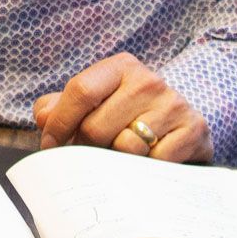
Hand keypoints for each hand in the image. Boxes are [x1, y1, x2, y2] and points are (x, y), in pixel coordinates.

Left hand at [32, 52, 212, 162]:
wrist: (185, 123)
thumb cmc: (129, 113)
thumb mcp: (98, 100)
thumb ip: (62, 105)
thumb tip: (43, 116)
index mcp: (121, 66)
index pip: (81, 91)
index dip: (60, 123)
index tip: (50, 145)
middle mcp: (149, 80)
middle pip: (97, 127)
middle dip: (85, 149)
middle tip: (86, 157)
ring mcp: (173, 104)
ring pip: (125, 148)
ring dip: (114, 162)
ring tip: (117, 158)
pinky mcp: (193, 130)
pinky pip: (154, 163)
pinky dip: (145, 171)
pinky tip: (147, 165)